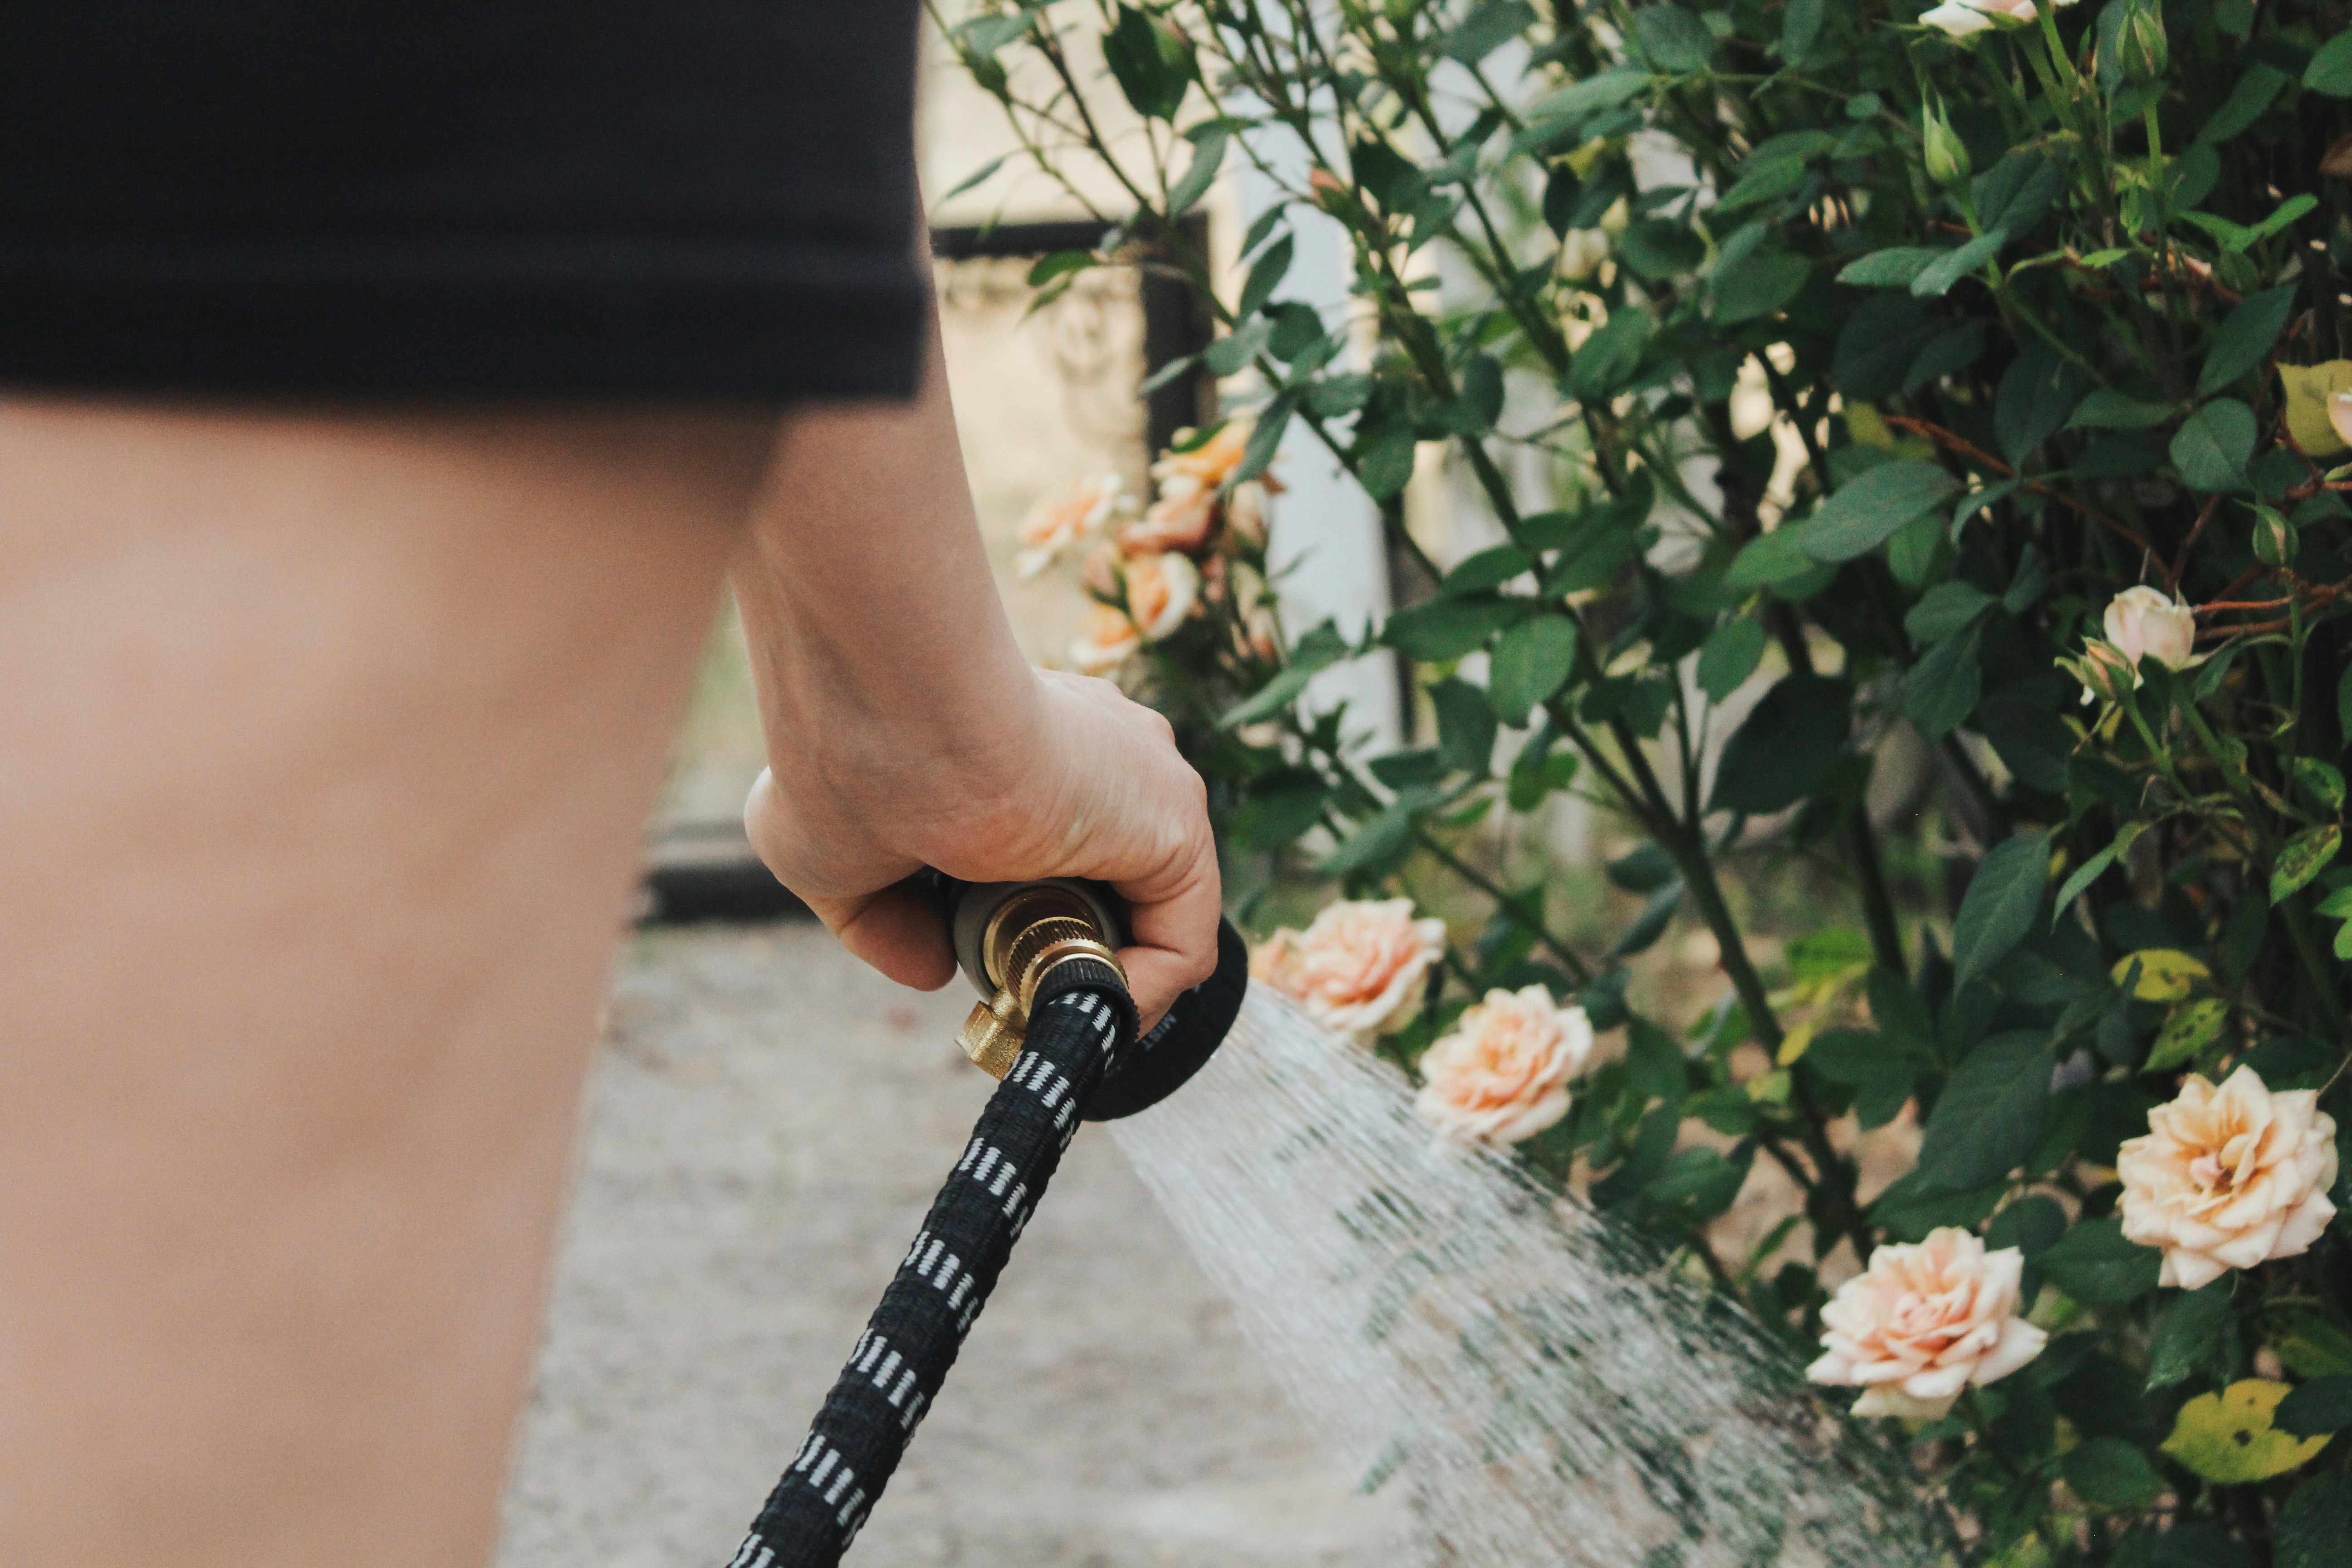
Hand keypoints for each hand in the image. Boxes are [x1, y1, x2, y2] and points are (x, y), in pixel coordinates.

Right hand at [745, 669, 1218, 1027]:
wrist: (890, 711)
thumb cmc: (844, 760)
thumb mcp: (832, 856)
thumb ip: (883, 917)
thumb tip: (932, 971)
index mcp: (1023, 739)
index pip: (1054, 835)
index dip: (1023, 913)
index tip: (974, 962)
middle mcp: (1094, 749)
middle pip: (1108, 875)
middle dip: (1064, 946)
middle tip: (1010, 995)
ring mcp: (1142, 780)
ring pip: (1149, 907)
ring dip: (1096, 974)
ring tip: (1038, 1013)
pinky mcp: (1174, 822)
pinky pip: (1183, 939)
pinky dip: (1139, 995)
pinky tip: (1077, 1015)